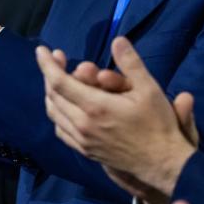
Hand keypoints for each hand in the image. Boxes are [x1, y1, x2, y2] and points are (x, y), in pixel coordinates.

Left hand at [37, 36, 196, 198]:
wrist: (161, 163)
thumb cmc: (157, 125)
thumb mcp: (149, 89)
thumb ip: (131, 63)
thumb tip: (118, 40)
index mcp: (96, 107)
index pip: (59, 82)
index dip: (48, 64)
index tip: (42, 50)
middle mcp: (83, 125)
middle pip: (53, 96)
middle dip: (50, 74)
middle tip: (57, 59)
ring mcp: (82, 140)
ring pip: (54, 114)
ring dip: (52, 94)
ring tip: (58, 79)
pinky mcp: (85, 151)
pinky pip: (61, 131)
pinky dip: (58, 114)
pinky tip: (65, 106)